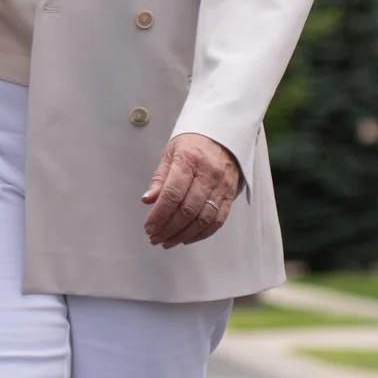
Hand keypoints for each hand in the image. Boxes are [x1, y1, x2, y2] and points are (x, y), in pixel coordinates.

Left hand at [142, 131, 239, 248]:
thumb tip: (148, 200)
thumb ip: (159, 178)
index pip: (172, 194)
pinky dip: (201, 234)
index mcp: (189, 160)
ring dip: (183, 235)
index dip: (159, 214)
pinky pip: (217, 220)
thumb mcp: (171, 153)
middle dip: (168, 228)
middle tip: (155, 237)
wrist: (223, 136)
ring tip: (168, 241)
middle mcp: (207, 174)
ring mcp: (221, 186)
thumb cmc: (193, 144)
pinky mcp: (230, 195)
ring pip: (203, 219)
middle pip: (187, 210)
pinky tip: (187, 238)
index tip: (148, 226)